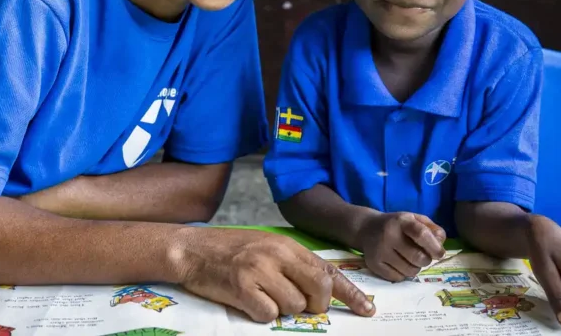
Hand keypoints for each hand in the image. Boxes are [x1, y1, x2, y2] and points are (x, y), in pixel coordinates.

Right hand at [173, 227, 375, 322]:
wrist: (192, 249)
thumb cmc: (231, 251)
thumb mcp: (268, 247)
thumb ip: (293, 264)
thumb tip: (322, 291)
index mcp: (287, 245)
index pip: (327, 270)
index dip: (351, 293)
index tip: (368, 310)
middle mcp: (277, 255)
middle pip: (317, 292)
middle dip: (313, 306)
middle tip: (296, 303)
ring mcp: (260, 270)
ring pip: (293, 307)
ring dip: (281, 309)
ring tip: (262, 295)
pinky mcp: (242, 288)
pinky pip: (268, 315)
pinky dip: (260, 314)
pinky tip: (248, 301)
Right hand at [357, 211, 446, 281]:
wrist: (366, 228)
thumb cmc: (396, 225)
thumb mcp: (414, 219)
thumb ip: (431, 229)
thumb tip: (441, 244)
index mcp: (401, 221)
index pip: (421, 234)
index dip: (434, 246)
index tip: (440, 254)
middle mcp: (388, 235)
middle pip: (417, 257)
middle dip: (426, 260)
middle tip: (424, 256)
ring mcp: (380, 251)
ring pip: (409, 270)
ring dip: (415, 268)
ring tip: (410, 259)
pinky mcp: (374, 264)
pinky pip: (398, 278)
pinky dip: (403, 274)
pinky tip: (399, 264)